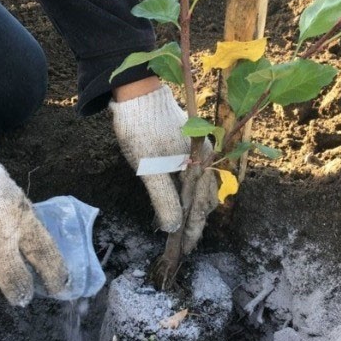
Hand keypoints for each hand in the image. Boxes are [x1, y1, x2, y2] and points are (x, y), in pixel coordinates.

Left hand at [110, 84, 218, 252]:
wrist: (136, 91)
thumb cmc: (142, 129)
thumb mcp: (149, 169)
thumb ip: (164, 199)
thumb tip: (174, 227)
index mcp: (201, 164)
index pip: (200, 206)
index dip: (192, 230)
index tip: (185, 249)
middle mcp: (205, 157)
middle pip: (204, 198)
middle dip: (194, 221)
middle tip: (183, 243)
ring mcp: (197, 149)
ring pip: (200, 187)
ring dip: (191, 207)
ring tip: (181, 226)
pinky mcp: (187, 144)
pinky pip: (193, 175)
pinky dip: (187, 191)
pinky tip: (177, 199)